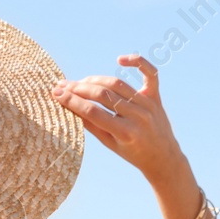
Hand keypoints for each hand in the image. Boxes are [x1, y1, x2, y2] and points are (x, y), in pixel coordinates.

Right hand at [50, 55, 190, 187]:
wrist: (163, 158)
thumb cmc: (133, 153)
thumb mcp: (110, 144)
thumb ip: (91, 125)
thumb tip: (68, 106)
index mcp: (126, 133)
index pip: (93, 112)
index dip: (72, 101)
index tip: (56, 94)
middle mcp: (138, 117)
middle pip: (103, 95)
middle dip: (79, 89)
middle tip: (62, 86)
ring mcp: (148, 105)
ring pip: (117, 84)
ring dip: (95, 80)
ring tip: (79, 82)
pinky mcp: (156, 97)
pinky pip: (150, 73)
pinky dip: (137, 62)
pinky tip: (120, 59)